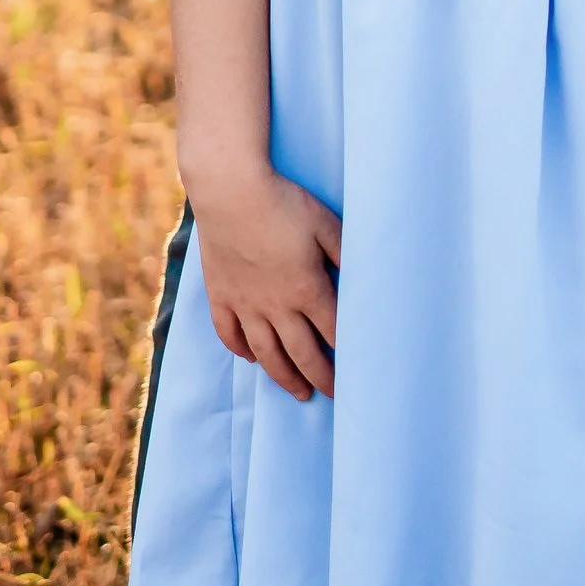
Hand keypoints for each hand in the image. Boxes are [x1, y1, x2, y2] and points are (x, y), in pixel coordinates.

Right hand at [191, 163, 341, 401]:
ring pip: (266, 353)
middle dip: (319, 378)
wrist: (229, 191)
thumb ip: (346, 253)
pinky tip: (252, 359)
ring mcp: (245, 304)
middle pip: (302, 353)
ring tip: (298, 392)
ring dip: (284, 377)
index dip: (346, 356)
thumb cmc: (284, 202)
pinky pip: (229, 334)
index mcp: (308, 289)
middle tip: (331, 395)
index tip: (357, 374)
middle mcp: (276, 306)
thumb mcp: (326, 224)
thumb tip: (364, 276)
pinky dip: (241, 351)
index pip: (333, 334)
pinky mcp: (220, 295)